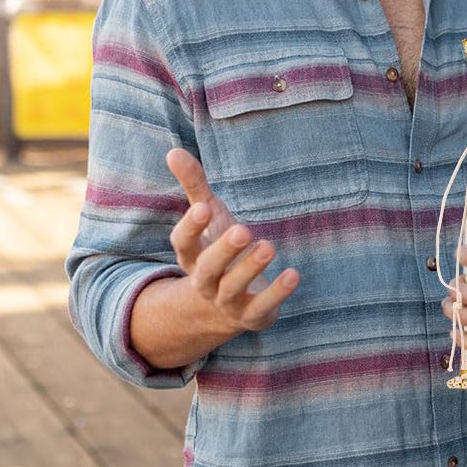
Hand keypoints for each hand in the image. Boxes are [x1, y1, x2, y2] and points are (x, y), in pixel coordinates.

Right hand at [165, 148, 298, 335]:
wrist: (229, 305)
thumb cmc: (218, 248)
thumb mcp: (209, 217)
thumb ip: (195, 186)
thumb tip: (173, 151)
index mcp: (192, 256)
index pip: (182, 244)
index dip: (191, 227)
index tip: (203, 207)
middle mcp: (204, 281)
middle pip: (207, 269)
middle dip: (224, 251)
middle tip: (243, 230)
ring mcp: (227, 301)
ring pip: (232, 288)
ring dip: (250, 268)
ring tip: (268, 245)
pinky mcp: (252, 315)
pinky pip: (262, 308)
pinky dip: (277, 293)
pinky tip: (293, 274)